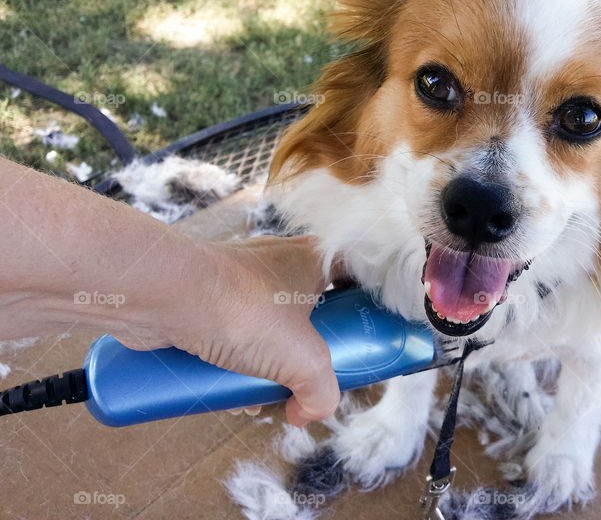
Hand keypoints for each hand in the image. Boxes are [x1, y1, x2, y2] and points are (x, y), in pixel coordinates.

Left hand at [114, 235, 339, 425]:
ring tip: (262, 393)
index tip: (361, 340)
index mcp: (316, 259)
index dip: (362, 308)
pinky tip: (229, 388)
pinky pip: (235, 331)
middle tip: (308, 379)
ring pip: (271, 325)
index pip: (356, 274)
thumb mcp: (303, 360)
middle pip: (313, 308)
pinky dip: (236, 360)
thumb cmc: (242, 309)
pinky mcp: (210, 295)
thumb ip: (322, 393)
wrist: (164, 294)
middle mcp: (281, 262)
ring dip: (270, 363)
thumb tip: (306, 414)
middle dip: (310, 351)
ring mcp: (243, 278)